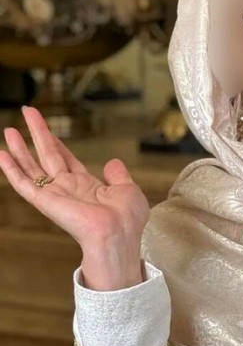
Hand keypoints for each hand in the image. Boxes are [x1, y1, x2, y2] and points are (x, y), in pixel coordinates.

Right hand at [0, 107, 148, 289]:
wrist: (118, 234)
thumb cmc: (126, 218)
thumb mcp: (127, 189)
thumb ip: (117, 175)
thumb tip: (113, 162)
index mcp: (86, 185)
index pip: (66, 159)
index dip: (57, 143)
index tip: (47, 129)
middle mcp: (67, 188)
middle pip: (47, 155)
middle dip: (38, 133)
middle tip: (27, 112)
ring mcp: (54, 194)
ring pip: (32, 165)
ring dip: (20, 147)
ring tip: (9, 129)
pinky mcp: (44, 201)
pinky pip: (23, 183)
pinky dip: (11, 169)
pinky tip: (1, 154)